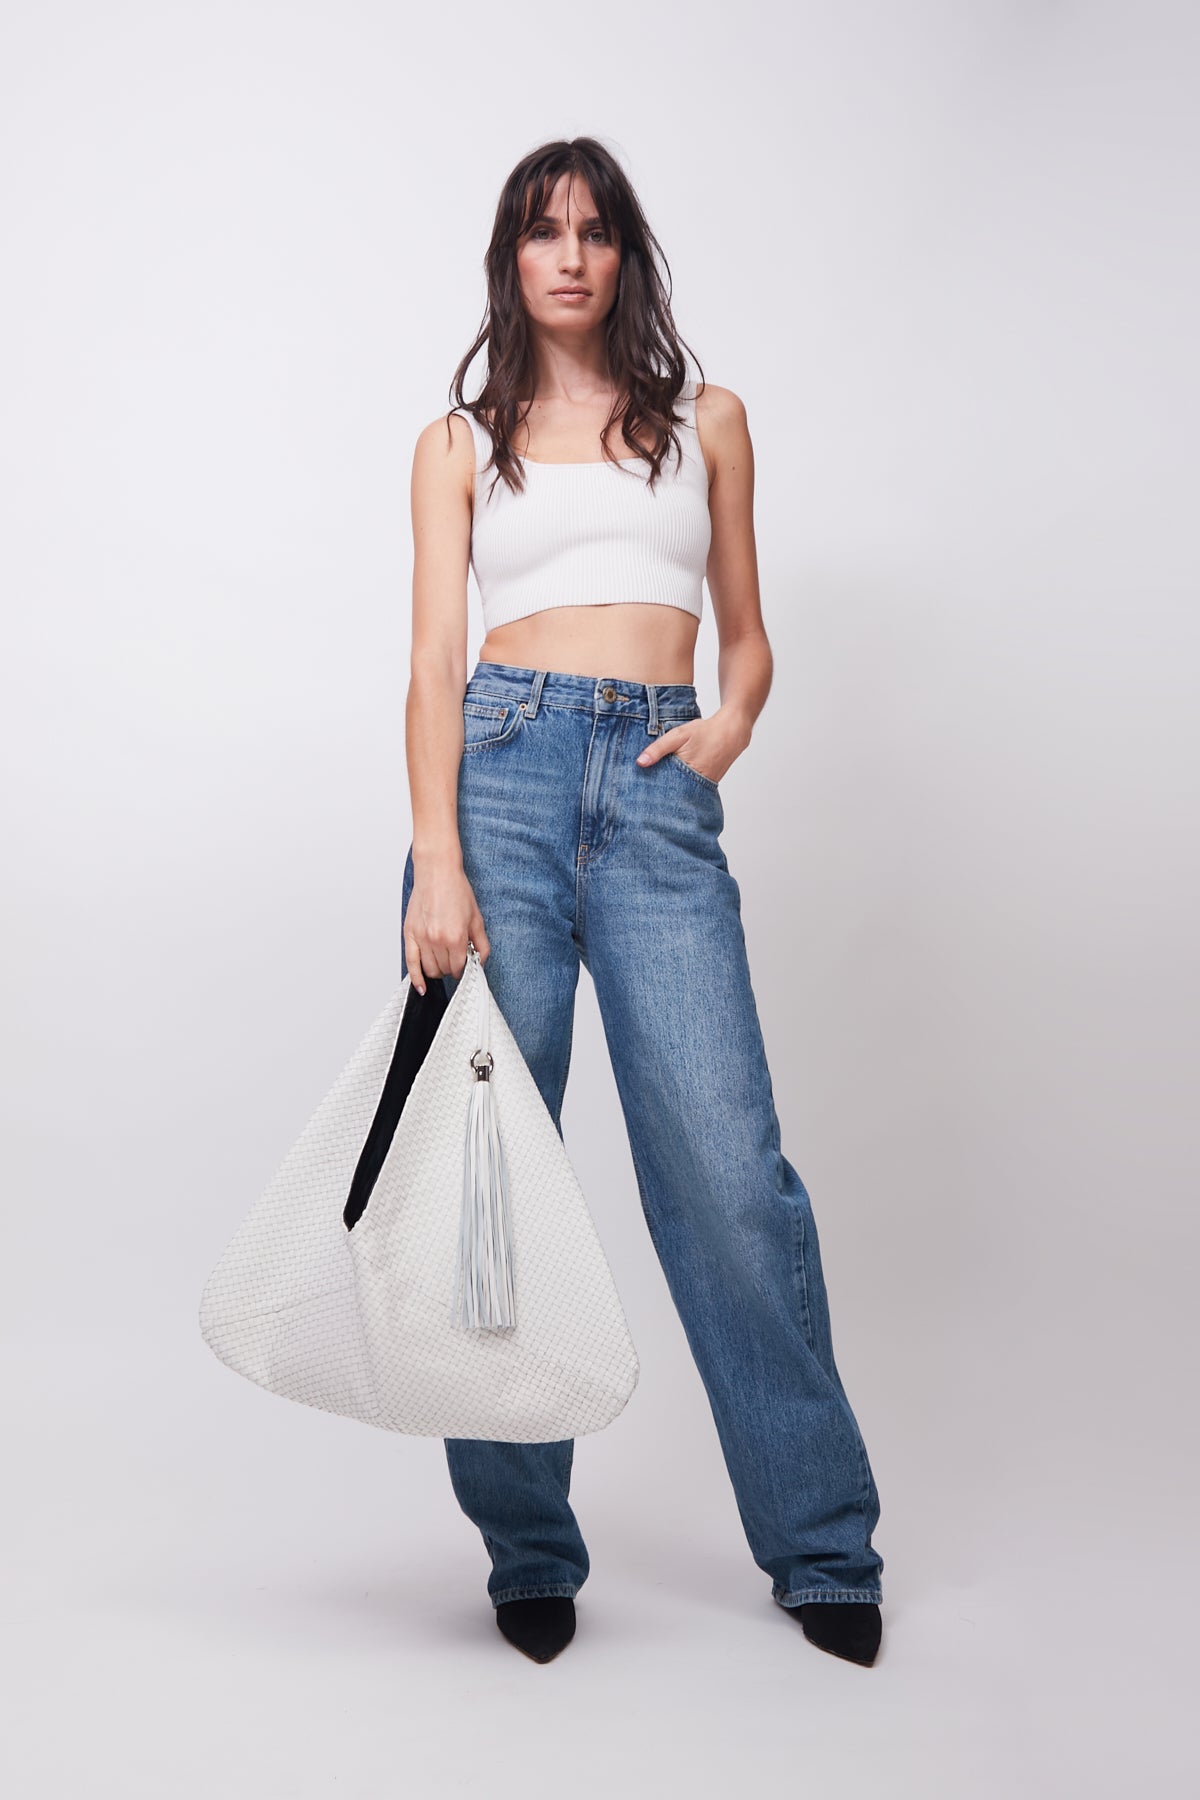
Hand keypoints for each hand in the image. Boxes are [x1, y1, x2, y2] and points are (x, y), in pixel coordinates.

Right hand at [404, 858, 488, 993]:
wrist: (437, 873)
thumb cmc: (456, 891)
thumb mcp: (477, 918)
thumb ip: (481, 944)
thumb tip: (481, 962)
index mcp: (456, 937)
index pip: (459, 968)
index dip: (464, 969)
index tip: (465, 965)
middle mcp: (437, 940)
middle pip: (444, 970)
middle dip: (451, 969)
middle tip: (454, 959)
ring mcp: (421, 938)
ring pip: (429, 970)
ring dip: (437, 971)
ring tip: (442, 962)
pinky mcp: (409, 934)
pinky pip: (411, 963)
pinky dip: (416, 978)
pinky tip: (421, 987)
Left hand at [634, 708, 748, 786]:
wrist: (732, 733)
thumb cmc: (705, 732)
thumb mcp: (678, 735)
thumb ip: (658, 748)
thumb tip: (640, 762)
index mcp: (686, 773)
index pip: (664, 790)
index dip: (651, 792)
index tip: (638, 797)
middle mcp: (696, 784)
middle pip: (672, 795)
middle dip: (659, 796)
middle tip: (643, 800)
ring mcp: (703, 786)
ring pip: (682, 793)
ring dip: (671, 792)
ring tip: (655, 796)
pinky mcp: (707, 784)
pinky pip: (691, 789)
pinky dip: (682, 787)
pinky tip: (673, 785)